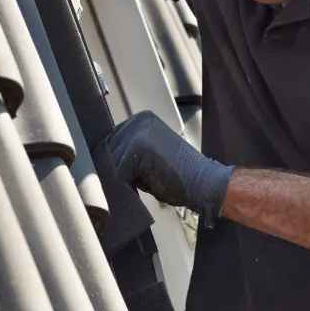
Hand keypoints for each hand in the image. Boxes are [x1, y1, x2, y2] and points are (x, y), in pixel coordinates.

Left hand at [97, 111, 234, 226]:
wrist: (204, 182)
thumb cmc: (179, 175)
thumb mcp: (149, 158)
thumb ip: (128, 155)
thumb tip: (104, 166)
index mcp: (141, 119)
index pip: (111, 140)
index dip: (110, 161)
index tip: (110, 175)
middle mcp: (138, 121)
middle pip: (107, 148)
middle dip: (110, 169)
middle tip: (117, 185)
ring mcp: (138, 133)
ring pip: (110, 160)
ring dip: (115, 177)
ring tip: (127, 188)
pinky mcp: (138, 149)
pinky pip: (118, 172)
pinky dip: (122, 185)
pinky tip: (132, 191)